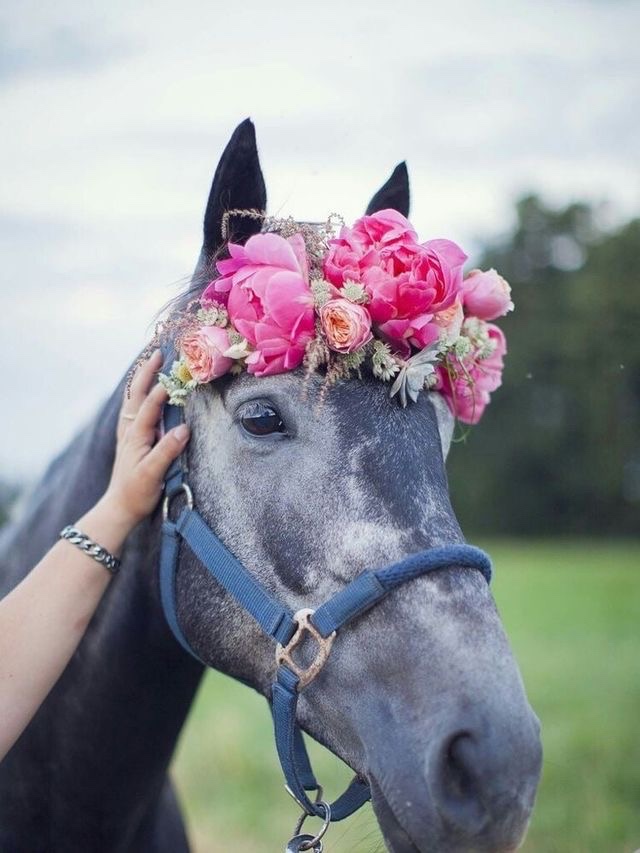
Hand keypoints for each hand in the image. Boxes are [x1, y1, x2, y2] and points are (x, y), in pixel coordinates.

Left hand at [101, 350, 189, 531]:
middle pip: (136, 395)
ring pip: (132, 400)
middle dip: (146, 373)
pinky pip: (132, 410)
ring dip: (140, 380)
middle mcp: (129, 431)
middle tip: (158, 353)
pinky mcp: (129, 441)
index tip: (177, 372)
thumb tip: (184, 429)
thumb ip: (167, 450)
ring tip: (150, 364)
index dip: (162, 388)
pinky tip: (140, 394)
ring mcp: (127, 435)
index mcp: (136, 436)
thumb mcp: (153, 474)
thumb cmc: (137, 493)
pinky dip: (137, 395)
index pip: (149, 406)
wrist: (119, 509)